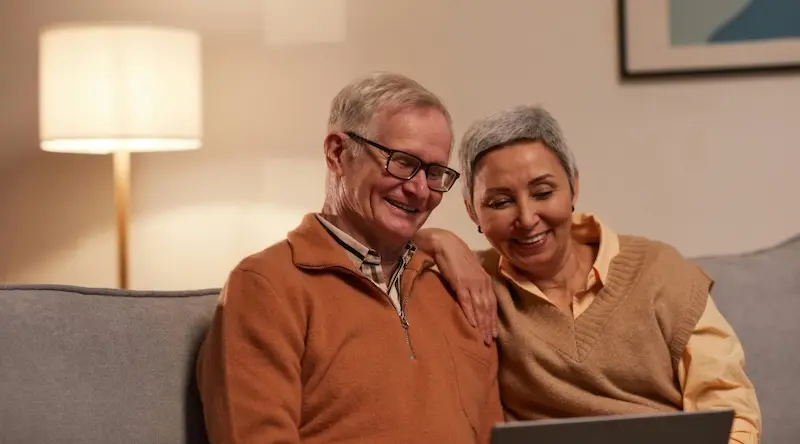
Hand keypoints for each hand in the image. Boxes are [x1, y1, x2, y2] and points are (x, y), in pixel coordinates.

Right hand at [416, 228, 497, 344]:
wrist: (444, 243)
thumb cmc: (454, 256)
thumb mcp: (468, 271)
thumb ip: (472, 284)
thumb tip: (473, 297)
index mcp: (484, 279)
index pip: (492, 303)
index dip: (493, 319)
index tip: (494, 334)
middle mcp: (481, 282)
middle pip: (488, 308)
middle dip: (489, 326)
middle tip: (489, 342)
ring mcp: (471, 283)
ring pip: (480, 308)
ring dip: (482, 324)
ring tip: (483, 338)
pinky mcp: (460, 283)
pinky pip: (467, 301)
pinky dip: (471, 314)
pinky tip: (472, 325)